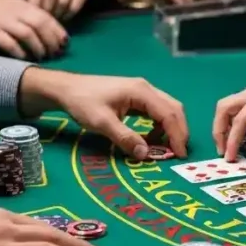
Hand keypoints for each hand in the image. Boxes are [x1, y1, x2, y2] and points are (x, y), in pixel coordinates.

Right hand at [0, 0, 67, 59]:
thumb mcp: (14, 7)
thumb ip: (30, 16)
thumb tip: (51, 33)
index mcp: (24, 4)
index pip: (47, 17)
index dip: (58, 31)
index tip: (65, 44)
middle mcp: (16, 11)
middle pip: (40, 26)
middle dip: (51, 42)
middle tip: (55, 54)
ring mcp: (3, 21)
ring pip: (28, 35)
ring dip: (37, 48)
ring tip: (41, 57)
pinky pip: (10, 44)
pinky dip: (19, 53)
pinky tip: (23, 59)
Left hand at [19, 68, 188, 159]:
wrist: (66, 88)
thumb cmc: (83, 102)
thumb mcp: (102, 123)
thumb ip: (125, 138)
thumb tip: (146, 155)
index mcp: (141, 92)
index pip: (169, 114)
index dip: (177, 135)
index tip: (179, 156)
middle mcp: (146, 89)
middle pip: (174, 109)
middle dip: (178, 132)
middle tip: (177, 154)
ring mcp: (142, 91)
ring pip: (167, 109)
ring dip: (170, 129)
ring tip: (163, 149)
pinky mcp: (136, 97)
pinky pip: (156, 111)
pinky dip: (159, 126)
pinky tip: (150, 138)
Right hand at [212, 62, 245, 159]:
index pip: (240, 121)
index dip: (232, 141)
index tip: (230, 158)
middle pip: (223, 108)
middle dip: (218, 131)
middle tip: (223, 151)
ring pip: (225, 106)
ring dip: (222, 125)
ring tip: (229, 145)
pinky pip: (234, 107)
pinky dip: (230, 121)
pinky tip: (242, 135)